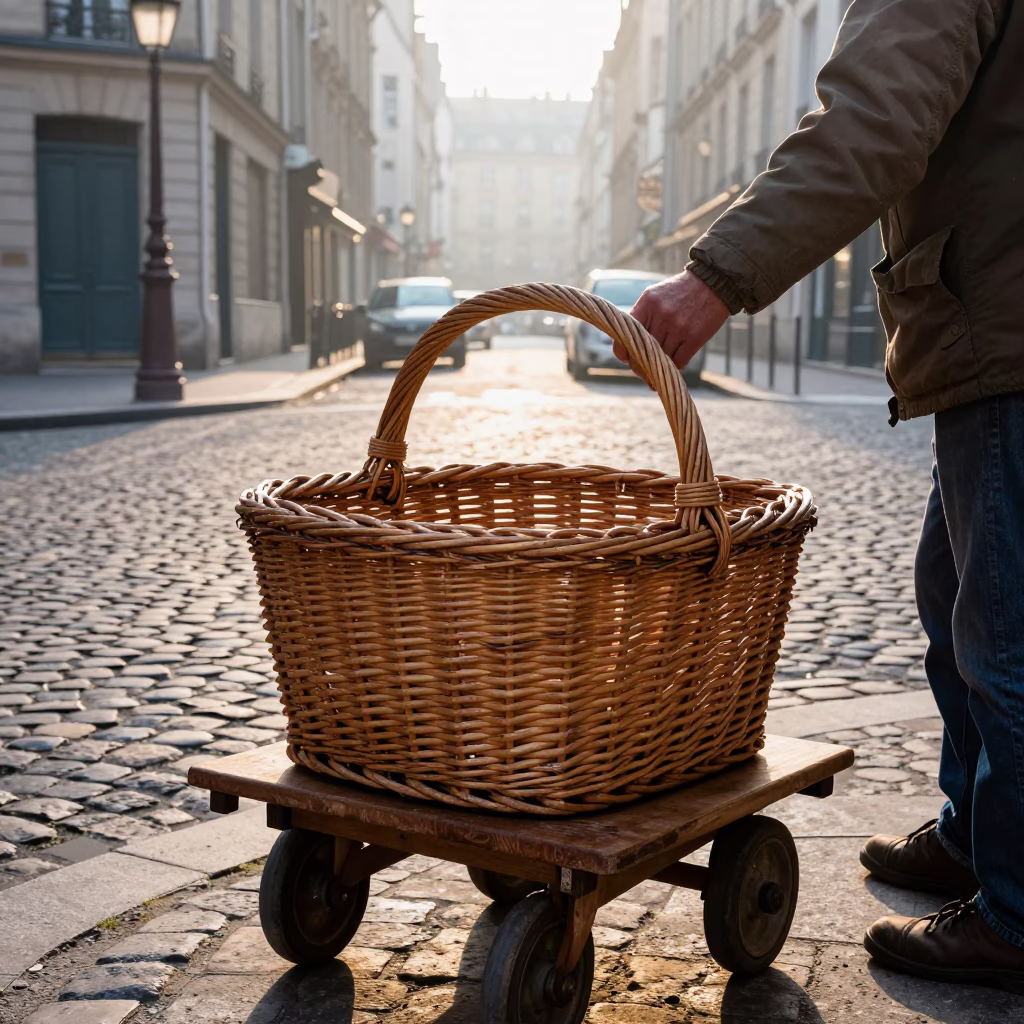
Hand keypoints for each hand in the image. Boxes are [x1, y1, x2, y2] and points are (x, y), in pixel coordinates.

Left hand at [615, 270, 730, 374]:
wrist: (712, 283)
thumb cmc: (679, 293)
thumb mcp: (654, 296)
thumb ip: (640, 318)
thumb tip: (628, 348)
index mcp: (647, 305)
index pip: (625, 337)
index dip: (623, 353)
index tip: (626, 359)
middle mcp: (661, 316)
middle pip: (643, 352)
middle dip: (640, 366)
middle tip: (641, 372)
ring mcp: (678, 327)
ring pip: (660, 359)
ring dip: (657, 370)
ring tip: (655, 374)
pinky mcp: (694, 337)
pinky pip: (678, 362)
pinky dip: (673, 367)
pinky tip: (671, 367)